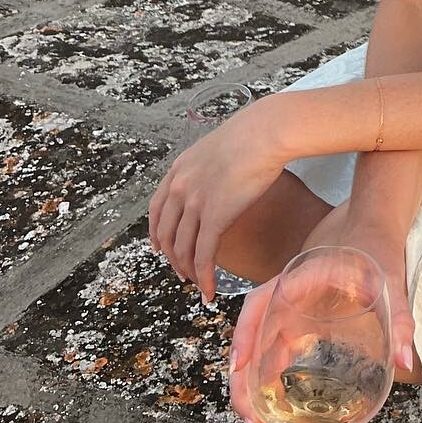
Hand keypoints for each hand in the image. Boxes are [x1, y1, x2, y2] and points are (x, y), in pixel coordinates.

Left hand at [147, 100, 286, 301]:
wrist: (265, 133)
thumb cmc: (254, 134)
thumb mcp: (218, 147)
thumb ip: (210, 166)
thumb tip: (220, 175)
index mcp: (179, 169)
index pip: (157, 209)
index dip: (157, 233)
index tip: (160, 247)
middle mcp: (180, 188)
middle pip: (167, 233)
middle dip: (173, 257)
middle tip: (181, 271)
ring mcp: (195, 203)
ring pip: (183, 248)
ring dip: (188, 270)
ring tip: (195, 283)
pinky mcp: (215, 217)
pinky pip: (204, 255)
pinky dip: (204, 277)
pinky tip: (209, 289)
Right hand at [227, 203, 416, 422]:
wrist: (373, 225)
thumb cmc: (375, 247)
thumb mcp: (389, 278)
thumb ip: (399, 317)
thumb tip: (407, 359)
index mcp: (296, 280)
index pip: (258, 306)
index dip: (244, 337)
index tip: (239, 369)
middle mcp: (282, 299)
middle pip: (250, 346)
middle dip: (248, 394)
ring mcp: (286, 313)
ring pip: (257, 359)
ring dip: (255, 401)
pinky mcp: (295, 324)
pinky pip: (272, 358)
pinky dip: (269, 389)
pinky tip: (278, 419)